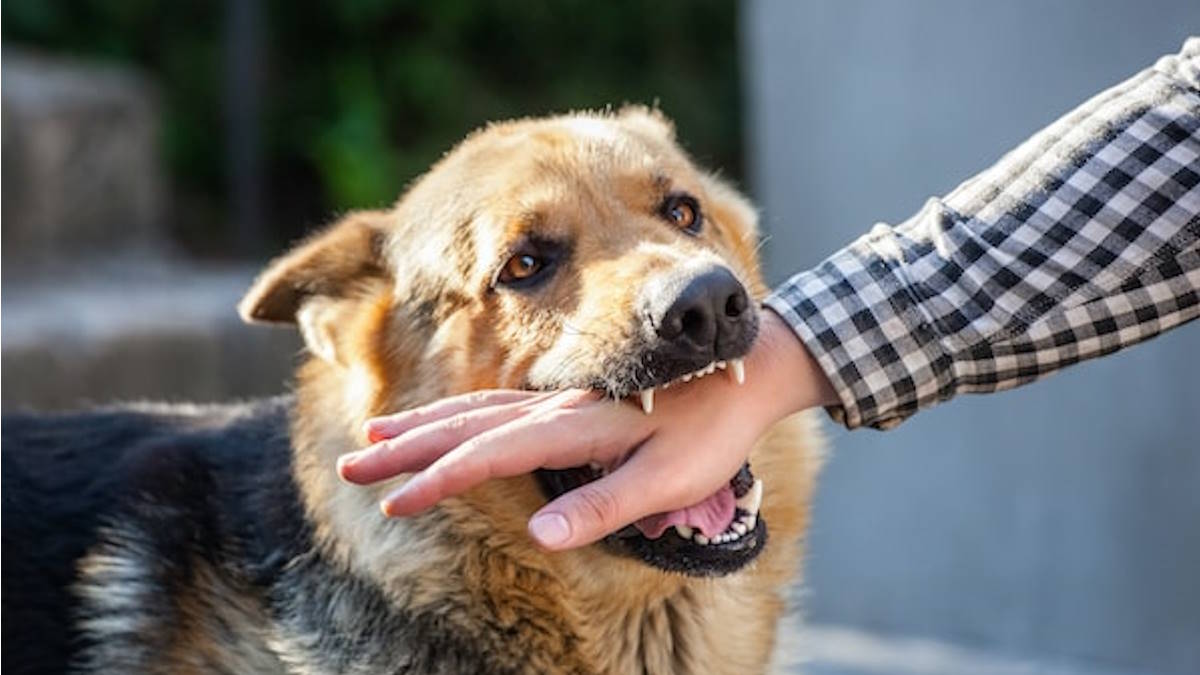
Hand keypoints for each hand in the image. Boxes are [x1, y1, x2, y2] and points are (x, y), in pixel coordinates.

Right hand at [337, 310, 835, 549]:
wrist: (749, 368)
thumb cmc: (713, 430)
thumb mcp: (670, 478)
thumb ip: (605, 504)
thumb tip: (541, 534)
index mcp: (577, 427)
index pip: (491, 455)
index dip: (439, 480)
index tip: (395, 502)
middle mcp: (558, 407)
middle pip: (466, 425)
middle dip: (406, 447)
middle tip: (352, 463)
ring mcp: (561, 400)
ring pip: (476, 409)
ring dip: (423, 424)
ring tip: (376, 434)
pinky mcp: (570, 401)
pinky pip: (500, 405)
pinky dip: (459, 414)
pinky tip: (446, 423)